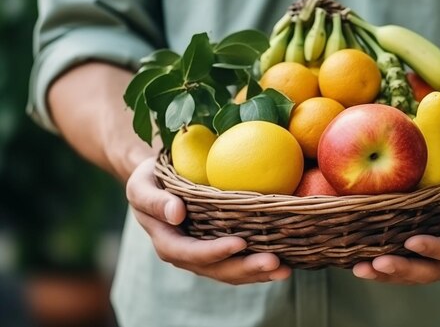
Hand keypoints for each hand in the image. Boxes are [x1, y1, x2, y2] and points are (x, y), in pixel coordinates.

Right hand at [126, 157, 291, 284]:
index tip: (240, 243)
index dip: (214, 252)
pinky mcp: (219, 248)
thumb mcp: (141, 184)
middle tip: (274, 263)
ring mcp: (204, 254)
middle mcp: (187, 254)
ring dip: (258, 273)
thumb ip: (154, 200)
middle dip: (246, 269)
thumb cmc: (149, 179)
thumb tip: (176, 213)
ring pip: (231, 271)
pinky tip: (285, 261)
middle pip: (217, 269)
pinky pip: (239, 261)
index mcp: (167, 242)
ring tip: (284, 269)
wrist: (158, 182)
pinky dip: (259, 265)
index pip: (191, 253)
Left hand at [352, 158, 439, 283]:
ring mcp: (437, 258)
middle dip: (402, 269)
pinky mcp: (422, 252)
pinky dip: (382, 267)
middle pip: (429, 271)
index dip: (434, 249)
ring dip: (386, 274)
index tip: (411, 242)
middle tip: (377, 264)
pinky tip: (358, 262)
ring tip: (360, 269)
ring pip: (412, 274)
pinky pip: (403, 263)